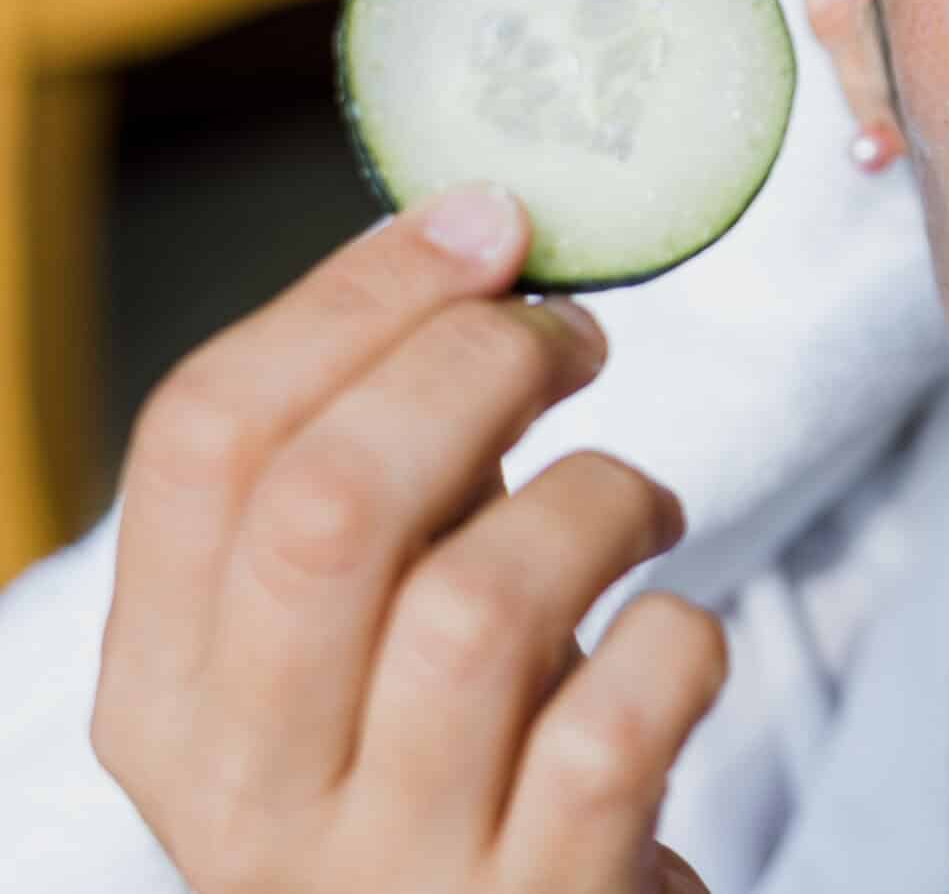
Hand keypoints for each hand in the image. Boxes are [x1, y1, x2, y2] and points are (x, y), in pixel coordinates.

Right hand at [91, 185, 726, 893]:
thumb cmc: (463, 767)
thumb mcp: (360, 635)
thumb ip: (383, 479)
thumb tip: (479, 247)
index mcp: (165, 695)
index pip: (202, 441)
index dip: (357, 297)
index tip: (485, 224)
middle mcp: (245, 792)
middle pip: (327, 505)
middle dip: (476, 368)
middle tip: (573, 343)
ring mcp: (390, 870)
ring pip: (476, 610)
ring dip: (598, 499)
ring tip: (641, 508)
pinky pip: (615, 724)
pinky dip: (677, 639)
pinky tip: (675, 637)